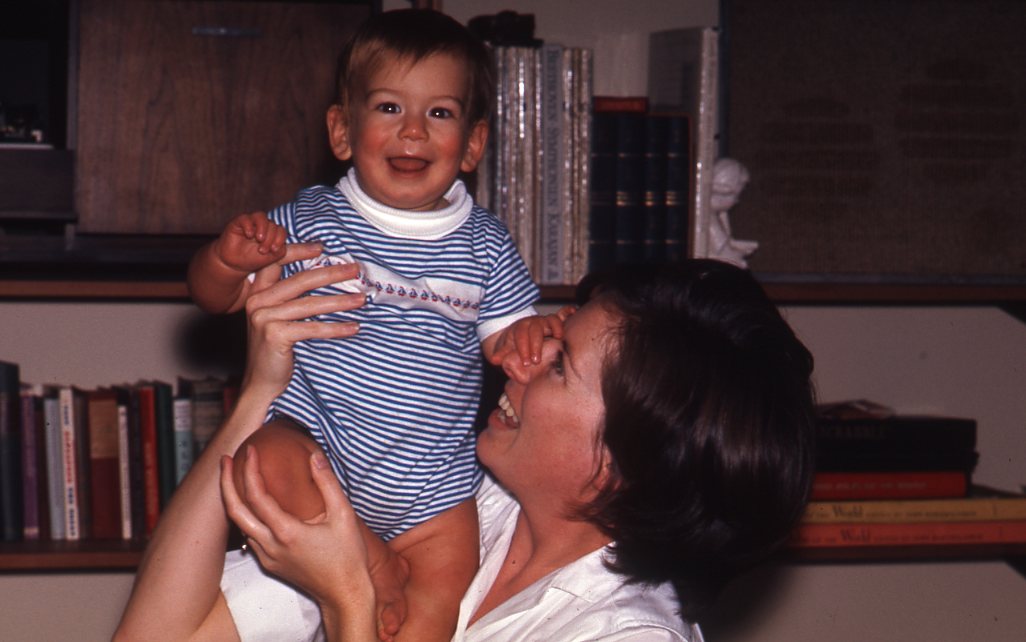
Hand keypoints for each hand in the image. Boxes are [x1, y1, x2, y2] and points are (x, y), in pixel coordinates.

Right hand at [213, 212, 287, 273]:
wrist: (235, 264)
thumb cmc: (254, 259)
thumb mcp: (271, 257)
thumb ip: (281, 250)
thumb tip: (284, 244)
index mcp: (272, 233)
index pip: (281, 229)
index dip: (280, 238)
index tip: (274, 250)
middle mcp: (262, 226)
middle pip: (272, 224)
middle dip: (269, 238)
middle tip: (262, 250)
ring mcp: (250, 223)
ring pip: (261, 216)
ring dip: (262, 228)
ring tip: (259, 239)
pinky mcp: (238, 222)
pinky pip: (245, 218)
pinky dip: (249, 225)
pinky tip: (249, 235)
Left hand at [221, 447, 377, 636]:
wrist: (345, 594)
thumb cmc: (348, 556)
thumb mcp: (344, 515)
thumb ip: (328, 483)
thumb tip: (314, 456)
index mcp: (287, 533)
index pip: (257, 496)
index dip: (250, 470)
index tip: (250, 451)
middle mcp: (271, 547)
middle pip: (234, 512)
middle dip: (225, 483)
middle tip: (224, 460)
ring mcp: (268, 558)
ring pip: (240, 526)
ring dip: (233, 500)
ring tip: (234, 477)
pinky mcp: (270, 565)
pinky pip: (250, 537)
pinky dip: (246, 516)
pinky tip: (254, 505)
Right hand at [242, 244, 365, 397]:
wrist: (262, 384)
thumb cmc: (275, 351)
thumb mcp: (278, 319)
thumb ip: (291, 299)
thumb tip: (328, 277)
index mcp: (257, 293)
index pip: (275, 262)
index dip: (298, 251)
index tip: (323, 248)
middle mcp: (257, 302)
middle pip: (300, 280)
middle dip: (331, 273)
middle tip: (356, 270)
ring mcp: (264, 318)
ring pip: (310, 304)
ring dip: (340, 301)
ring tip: (361, 298)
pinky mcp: (274, 335)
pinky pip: (312, 328)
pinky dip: (336, 328)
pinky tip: (354, 327)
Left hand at [487, 305, 575, 365]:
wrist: (519, 335)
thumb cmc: (514, 345)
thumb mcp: (505, 349)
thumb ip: (502, 354)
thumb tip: (495, 360)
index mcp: (520, 328)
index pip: (521, 335)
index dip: (523, 348)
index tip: (526, 362)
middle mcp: (533, 323)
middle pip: (535, 329)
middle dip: (536, 344)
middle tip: (536, 360)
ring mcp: (545, 322)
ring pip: (551, 319)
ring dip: (555, 326)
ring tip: (559, 337)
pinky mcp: (555, 323)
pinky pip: (563, 315)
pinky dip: (568, 311)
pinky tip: (573, 311)